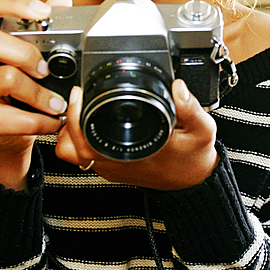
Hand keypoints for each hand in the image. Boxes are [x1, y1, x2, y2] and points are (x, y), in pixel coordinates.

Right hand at [0, 0, 72, 188]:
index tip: (43, 13)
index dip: (13, 3)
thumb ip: (42, 27)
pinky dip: (42, 120)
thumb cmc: (15, 85)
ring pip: (6, 78)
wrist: (3, 130)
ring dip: (41, 93)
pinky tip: (52, 121)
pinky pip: (15, 117)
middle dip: (25, 52)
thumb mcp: (28, 53)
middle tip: (46, 69)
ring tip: (57, 103)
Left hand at [54, 78, 219, 189]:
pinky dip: (80, 141)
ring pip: (73, 155)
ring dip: (70, 134)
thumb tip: (177, 87)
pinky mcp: (113, 170)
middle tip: (77, 98)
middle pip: (69, 148)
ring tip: (81, 111)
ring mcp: (112, 169)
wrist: (194, 182)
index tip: (79, 94)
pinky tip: (92, 123)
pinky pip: (84, 158)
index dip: (76, 115)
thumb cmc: (194, 158)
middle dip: (67, 121)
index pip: (87, 139)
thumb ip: (190, 108)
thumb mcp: (201, 129)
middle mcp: (116, 163)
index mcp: (131, 153)